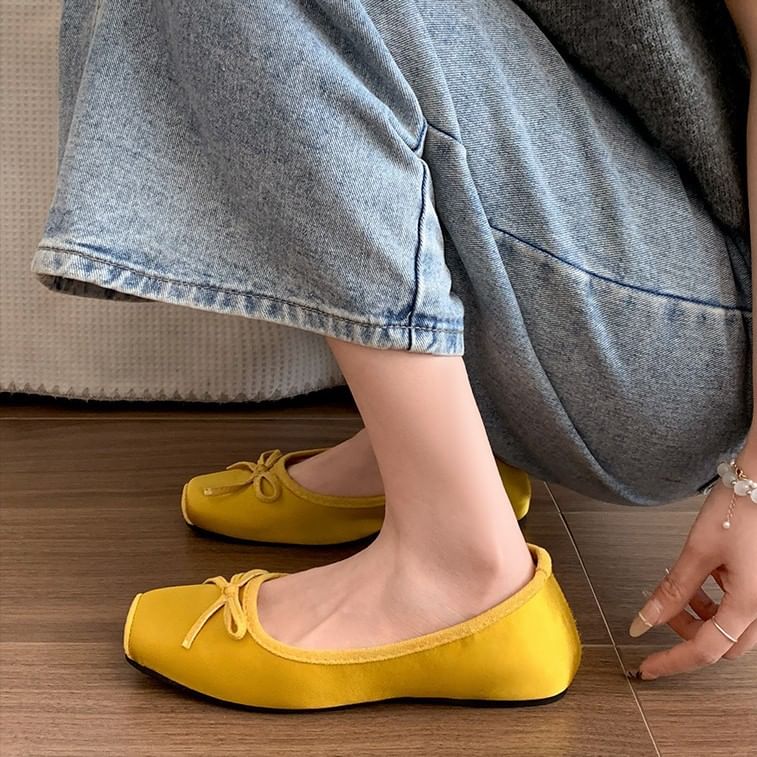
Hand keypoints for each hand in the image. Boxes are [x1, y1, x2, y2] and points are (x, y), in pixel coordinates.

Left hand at [629, 453, 756, 678]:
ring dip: (699, 616)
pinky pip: (738, 609)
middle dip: (685, 633)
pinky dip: (713, 602)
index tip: (646, 668)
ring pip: (729, 628)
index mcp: (750, 605)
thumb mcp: (698, 550)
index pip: (705, 651)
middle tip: (660, 612)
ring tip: (680, 587)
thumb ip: (671, 589)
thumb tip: (644, 620)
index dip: (671, 662)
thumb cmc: (741, 507)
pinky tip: (699, 579)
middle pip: (720, 644)